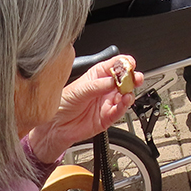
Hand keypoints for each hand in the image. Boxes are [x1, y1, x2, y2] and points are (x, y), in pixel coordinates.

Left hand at [27, 55, 141, 162]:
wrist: (55, 127)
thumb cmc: (62, 104)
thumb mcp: (78, 90)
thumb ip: (97, 86)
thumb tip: (113, 80)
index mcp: (97, 76)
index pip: (114, 65)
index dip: (123, 63)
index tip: (129, 64)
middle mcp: (104, 88)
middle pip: (124, 80)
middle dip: (132, 77)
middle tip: (135, 77)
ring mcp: (107, 102)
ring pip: (125, 95)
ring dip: (130, 92)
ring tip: (128, 91)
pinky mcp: (108, 117)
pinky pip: (120, 111)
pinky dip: (124, 106)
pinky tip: (125, 101)